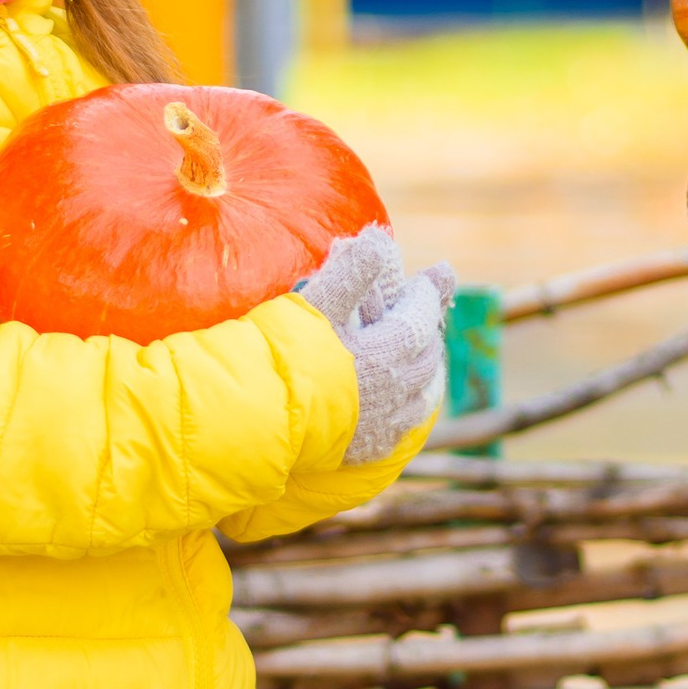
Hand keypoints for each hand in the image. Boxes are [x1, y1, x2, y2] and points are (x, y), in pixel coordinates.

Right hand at [297, 224, 455, 464]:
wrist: (259, 420)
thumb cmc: (285, 357)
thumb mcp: (316, 305)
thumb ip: (350, 272)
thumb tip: (379, 239)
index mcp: (387, 352)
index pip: (420, 319)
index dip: (426, 296)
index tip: (426, 280)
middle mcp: (394, 391)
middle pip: (427, 357)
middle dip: (428, 331)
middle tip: (425, 315)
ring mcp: (383, 424)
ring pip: (421, 394)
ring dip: (425, 371)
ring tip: (423, 359)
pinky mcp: (368, 449)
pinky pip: (404, 425)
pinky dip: (411, 405)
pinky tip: (402, 404)